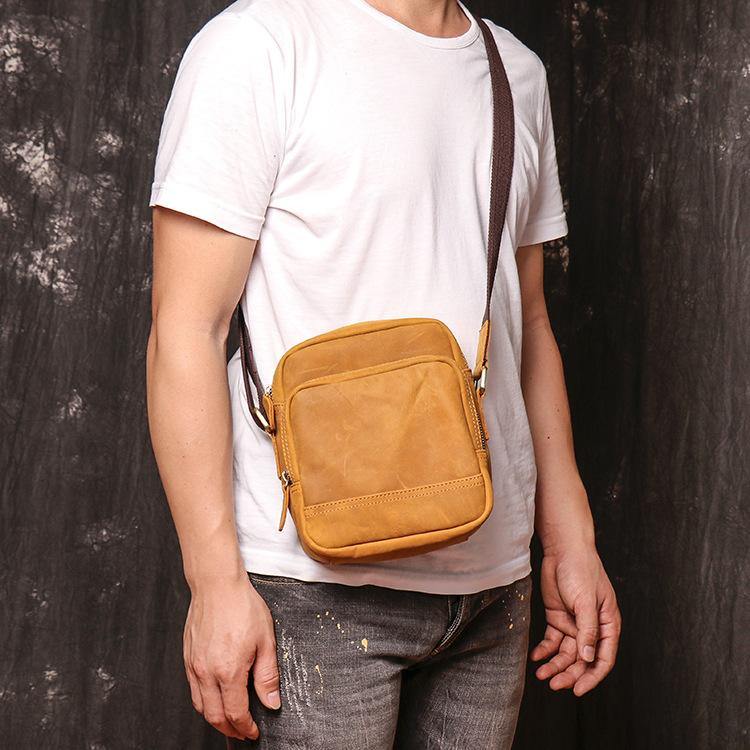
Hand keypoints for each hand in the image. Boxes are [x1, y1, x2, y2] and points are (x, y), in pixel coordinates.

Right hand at [183, 575, 280, 739]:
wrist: (217, 585)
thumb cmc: (242, 606)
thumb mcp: (265, 640)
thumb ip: (267, 675)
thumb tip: (271, 702)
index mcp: (228, 671)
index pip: (235, 713)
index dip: (245, 727)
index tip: (253, 731)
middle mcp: (206, 672)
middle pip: (214, 716)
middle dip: (229, 729)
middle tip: (242, 731)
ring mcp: (193, 665)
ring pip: (200, 706)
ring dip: (214, 718)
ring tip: (229, 719)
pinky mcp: (187, 657)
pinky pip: (192, 689)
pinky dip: (203, 701)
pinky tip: (215, 697)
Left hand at [530, 544, 620, 695]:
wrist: (563, 550)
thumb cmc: (582, 571)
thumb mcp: (586, 602)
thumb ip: (588, 631)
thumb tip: (588, 659)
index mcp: (607, 625)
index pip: (603, 659)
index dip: (592, 677)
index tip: (578, 690)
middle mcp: (592, 629)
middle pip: (582, 660)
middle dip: (569, 674)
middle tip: (554, 684)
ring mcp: (574, 624)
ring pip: (566, 653)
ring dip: (555, 665)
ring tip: (541, 674)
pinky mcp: (558, 617)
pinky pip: (552, 640)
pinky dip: (545, 650)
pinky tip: (536, 657)